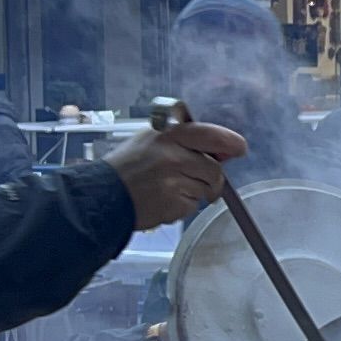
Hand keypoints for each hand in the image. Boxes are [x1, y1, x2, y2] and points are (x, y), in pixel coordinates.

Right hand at [106, 120, 244, 228]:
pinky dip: (182, 207)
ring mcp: (173, 179)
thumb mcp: (152, 140)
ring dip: (194, 194)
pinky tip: (163, 201)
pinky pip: (192, 206)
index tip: (239, 148)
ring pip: (205, 189)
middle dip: (211, 179)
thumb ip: (185, 141)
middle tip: (198, 181)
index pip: (210, 133)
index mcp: (168, 134)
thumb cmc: (127, 167)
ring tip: (168, 190)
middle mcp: (172, 154)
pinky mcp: (172, 202)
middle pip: (214, 169)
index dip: (230, 141)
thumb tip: (223, 150)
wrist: (101, 195)